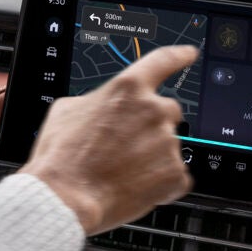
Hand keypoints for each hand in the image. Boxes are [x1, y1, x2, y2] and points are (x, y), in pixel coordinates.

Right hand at [18, 44, 196, 235]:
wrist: (65, 196)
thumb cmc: (61, 155)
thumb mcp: (67, 111)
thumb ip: (96, 100)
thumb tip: (102, 106)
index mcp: (127, 88)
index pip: (162, 62)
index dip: (178, 56)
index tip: (189, 54)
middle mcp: (153, 110)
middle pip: (168, 111)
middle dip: (152, 127)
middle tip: (127, 146)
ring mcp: (167, 142)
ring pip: (168, 146)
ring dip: (152, 157)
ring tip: (123, 172)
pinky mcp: (175, 173)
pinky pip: (176, 176)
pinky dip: (161, 183)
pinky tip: (135, 187)